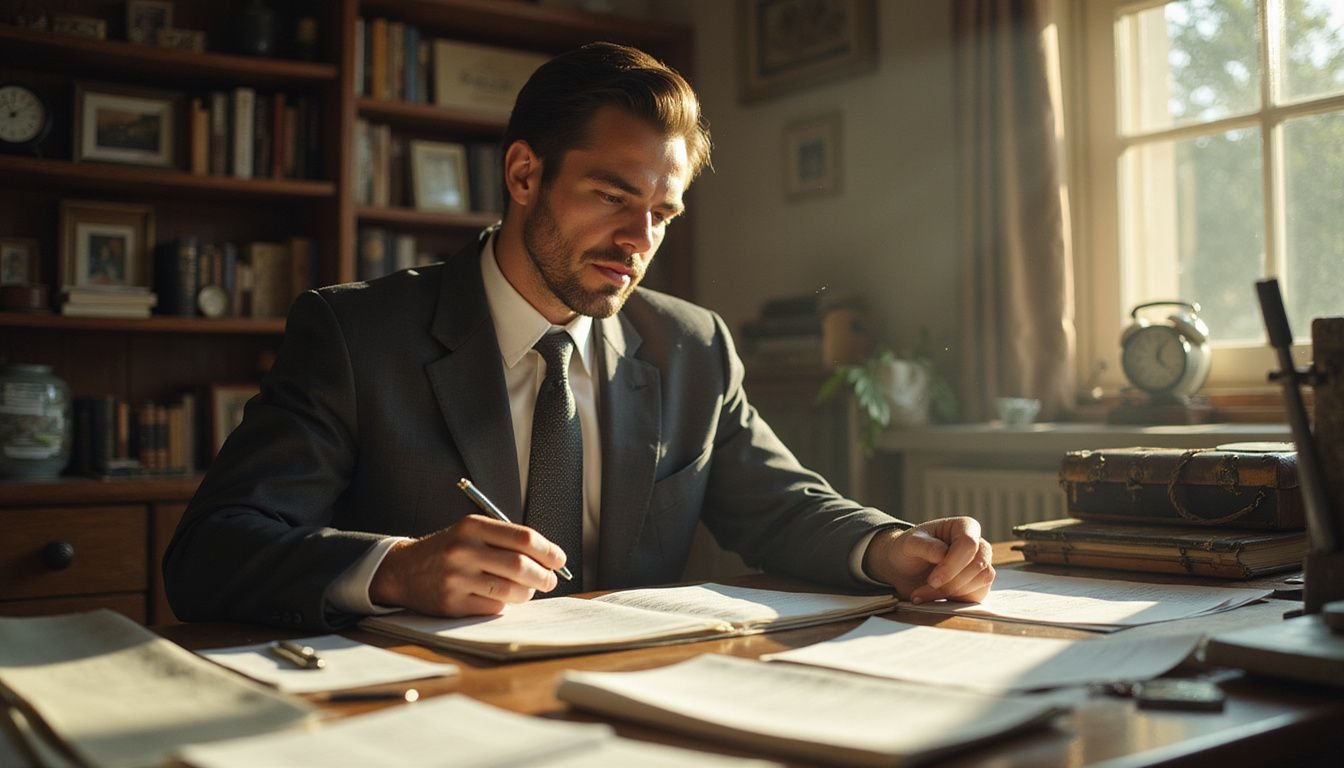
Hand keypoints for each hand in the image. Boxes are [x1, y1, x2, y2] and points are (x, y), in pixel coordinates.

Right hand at [369, 515, 565, 615]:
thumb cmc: (449, 550)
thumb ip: (507, 541)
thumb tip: (549, 560)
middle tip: (550, 580)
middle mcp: (464, 550)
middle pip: (520, 566)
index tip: (559, 560)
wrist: (403, 570)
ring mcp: (457, 578)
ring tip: (527, 590)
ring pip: (510, 591)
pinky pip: (493, 607)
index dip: (548, 551)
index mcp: (473, 526)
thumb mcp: (472, 533)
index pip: (523, 538)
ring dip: (527, 593)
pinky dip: (505, 605)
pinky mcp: (452, 604)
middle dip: (543, 576)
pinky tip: (501, 598)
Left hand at [862, 517, 994, 603]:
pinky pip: (978, 595)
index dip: (952, 565)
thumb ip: (926, 546)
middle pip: (977, 565)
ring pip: (980, 581)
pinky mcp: (979, 585)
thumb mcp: (910, 544)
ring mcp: (981, 565)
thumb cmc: (910, 550)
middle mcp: (978, 544)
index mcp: (964, 526)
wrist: (906, 569)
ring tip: (924, 594)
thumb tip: (944, 554)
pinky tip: (935, 599)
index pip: (969, 544)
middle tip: (924, 589)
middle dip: (950, 582)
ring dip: (951, 593)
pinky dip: (955, 600)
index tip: (932, 580)